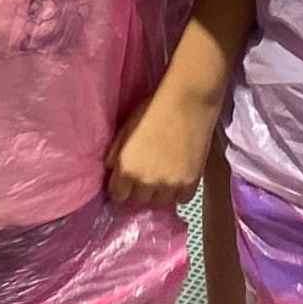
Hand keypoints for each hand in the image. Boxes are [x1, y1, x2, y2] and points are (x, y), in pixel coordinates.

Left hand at [107, 79, 221, 206]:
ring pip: (160, 202)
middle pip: (139, 200)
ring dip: (160, 192)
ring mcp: (169, 184)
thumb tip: (111, 168)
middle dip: (140, 189)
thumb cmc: (153, 109)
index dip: (121, 188)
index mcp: (127, 168)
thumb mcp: (126, 128)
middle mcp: (146, 181)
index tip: (126, 181)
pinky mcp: (190, 182)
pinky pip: (182, 199)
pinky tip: (179, 177)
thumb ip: (116, 152)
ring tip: (164, 175)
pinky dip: (179, 191)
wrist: (187, 102)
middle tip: (147, 173)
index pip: (117, 195)